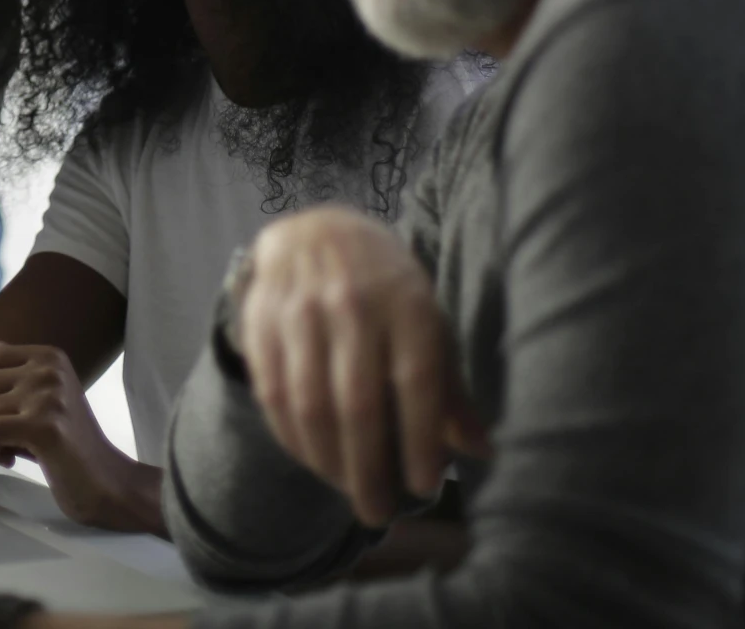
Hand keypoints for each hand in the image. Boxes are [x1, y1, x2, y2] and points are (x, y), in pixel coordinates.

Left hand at [0, 332, 162, 532]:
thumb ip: (3, 365)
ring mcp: (48, 395)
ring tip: (15, 447)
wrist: (104, 481)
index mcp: (48, 355)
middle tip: (7, 434)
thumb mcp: (34, 396)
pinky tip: (11, 459)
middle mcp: (49, 368)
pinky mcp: (44, 426)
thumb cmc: (63, 440)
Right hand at [230, 207, 489, 526]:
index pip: (416, 382)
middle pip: (358, 403)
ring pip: (310, 404)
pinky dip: (291, 437)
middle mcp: (353, 303)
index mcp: (408, 303)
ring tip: (346, 490)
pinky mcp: (262, 320)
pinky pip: (273, 393)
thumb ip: (450, 388)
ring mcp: (301, 310)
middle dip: (368, 470)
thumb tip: (483, 451)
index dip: (419, 440)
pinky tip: (310, 460)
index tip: (423, 487)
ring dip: (327, 461)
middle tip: (377, 513)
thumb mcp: (429, 324)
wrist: (318, 232)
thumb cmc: (388, 290)